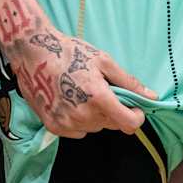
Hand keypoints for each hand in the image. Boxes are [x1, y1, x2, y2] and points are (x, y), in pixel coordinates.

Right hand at [5, 26, 154, 137]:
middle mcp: (83, 115)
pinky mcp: (54, 127)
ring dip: (96, 115)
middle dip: (114, 111)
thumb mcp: (103, 61)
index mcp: (98, 98)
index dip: (136, 116)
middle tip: (103, 90)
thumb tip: (151, 96)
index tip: (133, 106)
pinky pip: (78, 131)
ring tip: (82, 92)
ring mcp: (67, 123)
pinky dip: (79, 120)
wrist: (32, 52)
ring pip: (95, 128)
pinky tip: (70, 100)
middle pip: (112, 125)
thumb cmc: (69, 52)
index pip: (129, 124)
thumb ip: (128, 82)